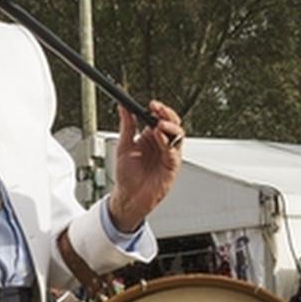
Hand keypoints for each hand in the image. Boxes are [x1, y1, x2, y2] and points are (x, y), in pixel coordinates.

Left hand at [106, 100, 183, 233]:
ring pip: (177, 136)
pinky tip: (161, 138)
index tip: (152, 104)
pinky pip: (174, 152)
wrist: (129, 197)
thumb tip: (123, 107)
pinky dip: (168, 144)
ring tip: (159, 124)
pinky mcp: (172, 166)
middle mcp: (161, 144)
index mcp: (150, 138)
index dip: (158, 110)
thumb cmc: (127, 175)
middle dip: (167, 115)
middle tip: (159, 110)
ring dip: (170, 128)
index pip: (159, 119)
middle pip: (172, 124)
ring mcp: (168, 155)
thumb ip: (126, 126)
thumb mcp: (123, 146)